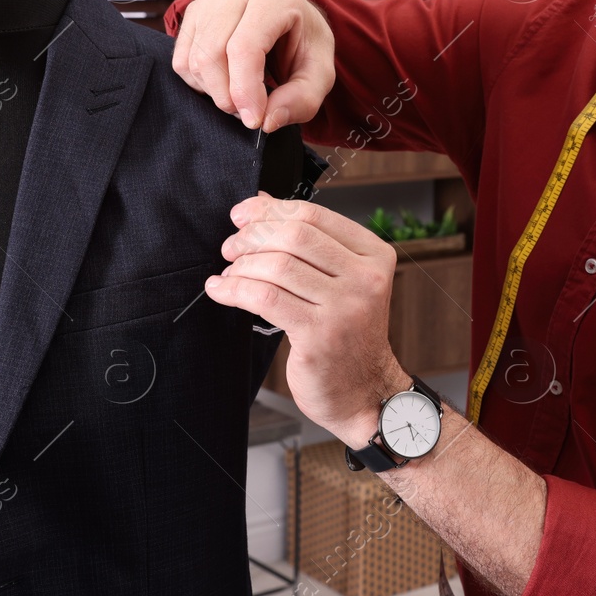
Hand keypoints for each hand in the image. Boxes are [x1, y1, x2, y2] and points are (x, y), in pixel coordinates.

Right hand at [170, 0, 335, 132]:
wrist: (292, 21)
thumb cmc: (305, 45)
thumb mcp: (320, 74)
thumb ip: (302, 99)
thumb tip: (267, 120)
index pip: (244, 48)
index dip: (245, 90)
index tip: (254, 120)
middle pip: (212, 54)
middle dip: (227, 96)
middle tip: (249, 112)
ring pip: (194, 59)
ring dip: (214, 91)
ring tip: (241, 96)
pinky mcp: (194, 13)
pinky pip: (182, 59)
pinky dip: (199, 82)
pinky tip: (224, 82)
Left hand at [204, 191, 407, 444]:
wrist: (365, 393)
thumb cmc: (347, 336)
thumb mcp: (339, 281)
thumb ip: (307, 242)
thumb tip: (261, 203)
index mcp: (374, 256)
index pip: (314, 216)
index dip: (269, 210)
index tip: (243, 215)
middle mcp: (365, 278)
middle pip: (294, 236)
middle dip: (252, 236)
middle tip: (231, 247)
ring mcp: (345, 307)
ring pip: (277, 266)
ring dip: (242, 265)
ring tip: (229, 273)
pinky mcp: (319, 335)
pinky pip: (265, 298)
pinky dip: (235, 290)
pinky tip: (221, 290)